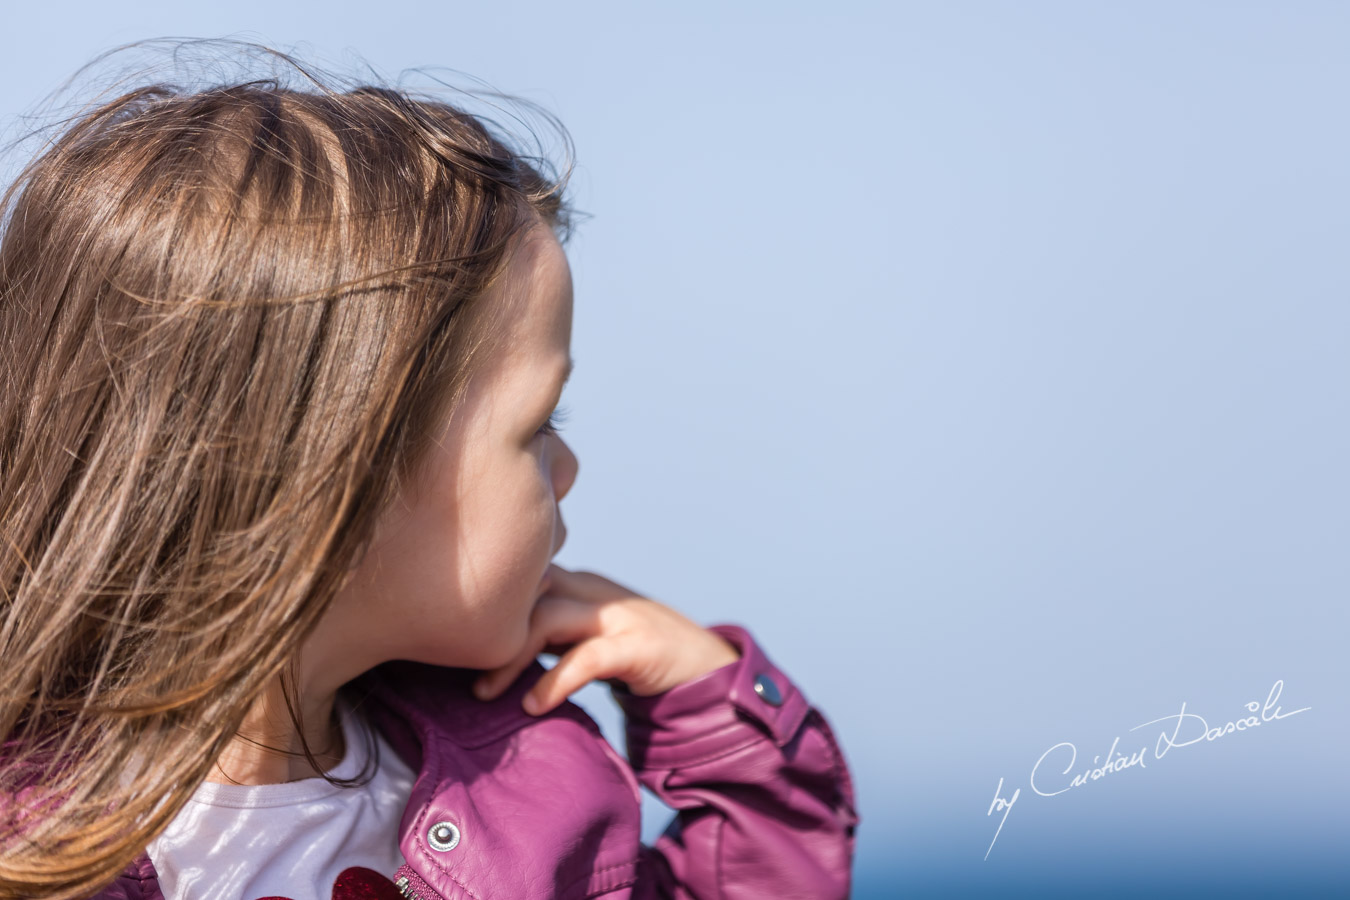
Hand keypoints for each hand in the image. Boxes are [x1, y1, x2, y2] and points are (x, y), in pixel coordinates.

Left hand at [471, 565, 741, 715]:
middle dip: (487, 628)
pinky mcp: (637, 645)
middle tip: (458, 669)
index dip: (484, 602)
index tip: (450, 638)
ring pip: (547, 617)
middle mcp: (594, 590)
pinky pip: (585, 658)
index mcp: (578, 583)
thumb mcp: (585, 634)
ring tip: (484, 693)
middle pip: (525, 591)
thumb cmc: (637, 655)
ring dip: (510, 656)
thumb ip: (548, 631)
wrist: (706, 670)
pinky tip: (534, 706)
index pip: (520, 577)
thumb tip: (487, 647)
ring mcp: (617, 614)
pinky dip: (554, 681)